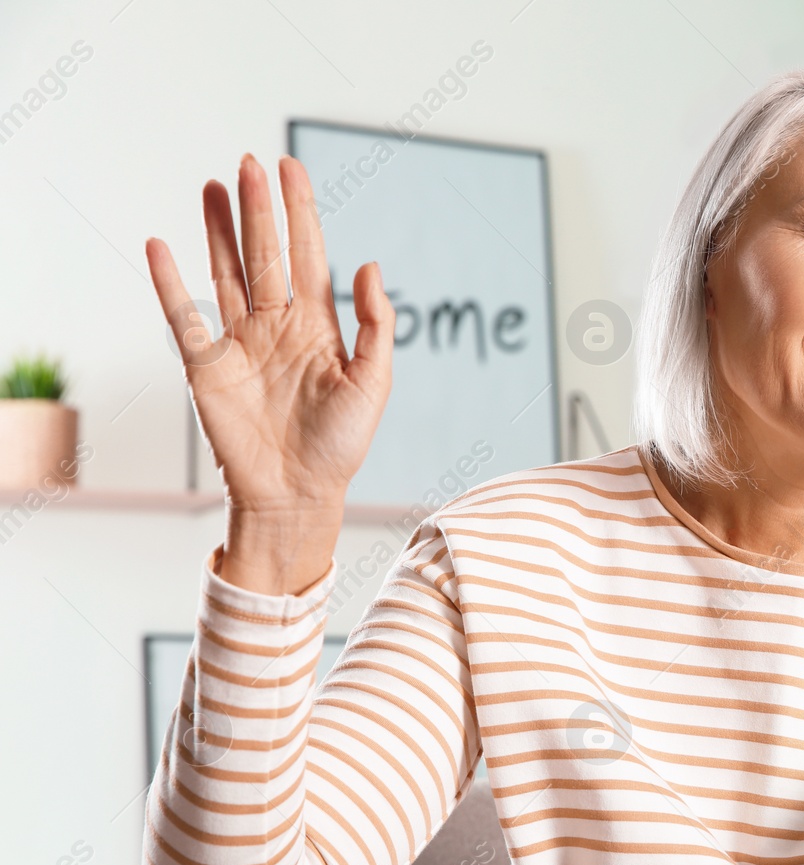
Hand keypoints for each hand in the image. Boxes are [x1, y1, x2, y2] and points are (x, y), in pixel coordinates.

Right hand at [145, 153, 393, 513]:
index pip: (308, 256)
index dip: (300, 213)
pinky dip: (169, 283)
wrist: (298, 495)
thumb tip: (371, 265)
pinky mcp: (207, 368)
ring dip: (219, 230)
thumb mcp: (374, 382)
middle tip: (250, 162)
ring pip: (226, 273)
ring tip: (215, 185)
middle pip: (265, 255)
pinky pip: (183, 318)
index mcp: (318, 327)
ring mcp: (239, 343)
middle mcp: (276, 326)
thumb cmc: (342, 444)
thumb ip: (376, 325)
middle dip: (259, 209)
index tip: (290, 169)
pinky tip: (159, 245)